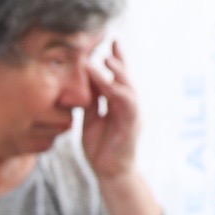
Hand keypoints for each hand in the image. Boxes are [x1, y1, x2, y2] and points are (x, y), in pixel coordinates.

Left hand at [80, 39, 140, 183]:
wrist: (110, 172)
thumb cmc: (101, 147)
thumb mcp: (90, 119)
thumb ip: (89, 101)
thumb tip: (82, 82)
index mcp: (118, 103)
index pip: (116, 77)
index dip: (113, 60)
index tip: (106, 42)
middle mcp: (128, 104)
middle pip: (125, 77)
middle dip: (119, 59)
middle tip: (111, 41)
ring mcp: (132, 113)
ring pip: (127, 87)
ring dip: (118, 72)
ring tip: (107, 59)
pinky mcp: (132, 123)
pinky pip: (126, 103)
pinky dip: (117, 91)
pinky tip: (108, 83)